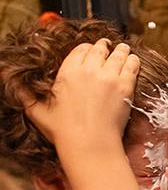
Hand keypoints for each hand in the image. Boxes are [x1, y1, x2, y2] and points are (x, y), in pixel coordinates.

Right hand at [23, 39, 138, 147]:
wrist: (89, 143)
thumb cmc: (63, 130)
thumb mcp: (36, 110)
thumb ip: (24, 93)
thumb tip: (7, 77)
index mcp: (68, 71)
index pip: (81, 50)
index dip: (88, 49)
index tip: (92, 50)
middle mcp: (89, 70)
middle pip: (100, 50)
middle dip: (105, 47)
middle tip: (109, 47)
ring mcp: (109, 77)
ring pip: (119, 54)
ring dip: (122, 51)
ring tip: (124, 49)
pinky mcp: (126, 86)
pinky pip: (132, 66)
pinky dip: (134, 61)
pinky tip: (134, 60)